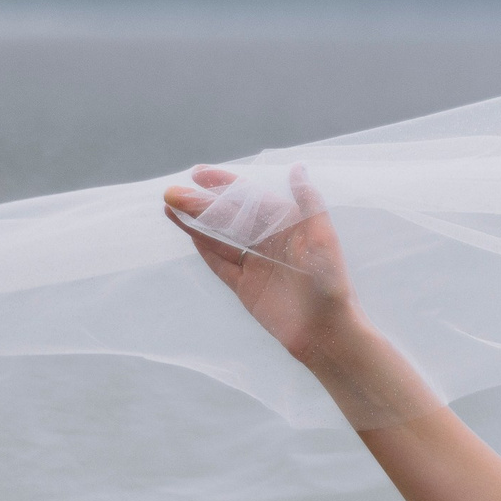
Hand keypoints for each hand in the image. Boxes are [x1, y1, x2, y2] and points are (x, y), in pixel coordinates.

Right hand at [161, 164, 361, 363]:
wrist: (326, 333)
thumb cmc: (330, 283)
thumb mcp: (322, 237)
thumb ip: (308, 201)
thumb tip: (297, 167)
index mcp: (289, 225)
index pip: (250, 198)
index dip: (224, 185)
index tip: (198, 174)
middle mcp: (270, 241)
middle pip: (230, 217)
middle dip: (201, 204)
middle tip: (171, 192)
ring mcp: (256, 264)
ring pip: (220, 238)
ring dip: (196, 223)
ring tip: (169, 208)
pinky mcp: (246, 287)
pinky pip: (221, 264)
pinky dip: (204, 249)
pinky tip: (187, 233)